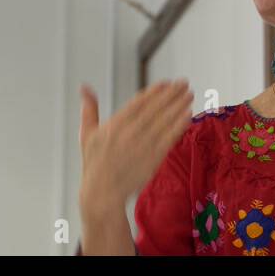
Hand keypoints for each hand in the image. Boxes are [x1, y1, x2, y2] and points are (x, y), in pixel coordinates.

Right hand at [78, 79, 193, 216]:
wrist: (102, 193)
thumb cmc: (94, 163)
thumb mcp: (87, 134)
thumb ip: (89, 109)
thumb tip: (85, 87)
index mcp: (113, 126)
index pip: (138, 103)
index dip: (154, 92)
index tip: (166, 82)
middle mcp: (129, 134)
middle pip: (155, 109)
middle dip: (171, 94)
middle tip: (184, 83)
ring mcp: (142, 146)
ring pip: (164, 121)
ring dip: (179, 106)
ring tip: (189, 94)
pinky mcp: (153, 158)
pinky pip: (169, 138)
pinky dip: (180, 126)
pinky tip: (188, 115)